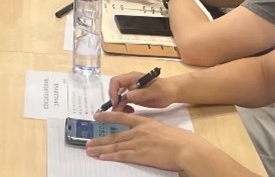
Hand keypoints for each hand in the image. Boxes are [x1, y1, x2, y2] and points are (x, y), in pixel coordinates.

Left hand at [86, 111, 206, 170]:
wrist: (186, 149)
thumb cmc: (181, 140)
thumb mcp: (163, 129)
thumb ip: (152, 130)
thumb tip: (146, 135)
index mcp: (145, 122)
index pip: (122, 117)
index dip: (108, 116)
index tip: (97, 116)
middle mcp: (139, 131)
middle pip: (115, 135)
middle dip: (100, 139)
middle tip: (88, 142)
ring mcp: (139, 143)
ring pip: (115, 146)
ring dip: (101, 149)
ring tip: (90, 150)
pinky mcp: (141, 155)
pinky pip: (122, 155)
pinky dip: (111, 156)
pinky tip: (102, 157)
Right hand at [103, 72, 177, 110]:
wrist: (172, 92)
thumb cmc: (165, 89)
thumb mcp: (156, 91)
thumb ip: (143, 93)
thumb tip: (128, 95)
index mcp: (133, 77)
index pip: (116, 81)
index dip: (113, 91)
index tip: (115, 102)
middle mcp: (129, 83)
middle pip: (115, 90)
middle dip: (114, 101)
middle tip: (118, 112)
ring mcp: (131, 90)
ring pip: (118, 98)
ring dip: (119, 106)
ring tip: (126, 113)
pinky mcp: (133, 97)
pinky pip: (123, 103)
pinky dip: (124, 108)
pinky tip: (130, 112)